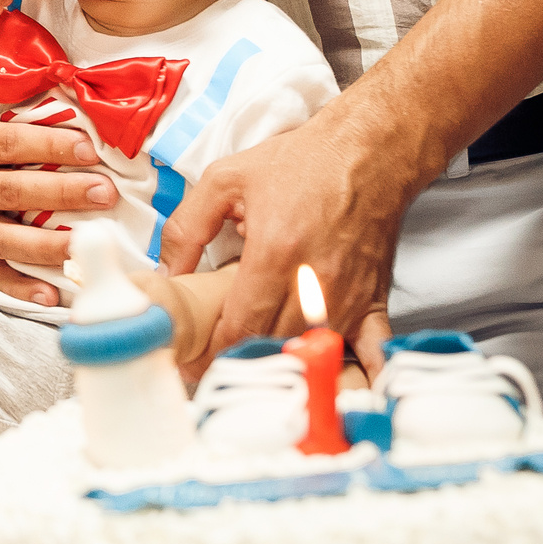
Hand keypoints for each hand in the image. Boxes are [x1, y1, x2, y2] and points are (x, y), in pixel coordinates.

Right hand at [0, 63, 113, 307]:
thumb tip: (19, 26)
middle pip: (10, 191)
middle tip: (107, 192)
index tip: (91, 148)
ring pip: (4, 238)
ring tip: (90, 242)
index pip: (4, 143)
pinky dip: (20, 288)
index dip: (48, 145)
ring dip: (50, 244)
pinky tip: (52, 295)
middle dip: (62, 192)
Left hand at [158, 114, 415, 380]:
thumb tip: (168, 271)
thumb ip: (187, 227)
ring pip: (311, 350)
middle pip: (273, 343)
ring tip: (254, 369)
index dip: (214, 350)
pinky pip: (373, 350)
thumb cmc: (301, 162)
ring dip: (284, 363)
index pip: (241, 324)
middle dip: (240, 359)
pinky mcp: (375, 299)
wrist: (369, 152)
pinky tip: (343, 391)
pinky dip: (359, 373)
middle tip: (213, 368)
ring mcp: (349, 294)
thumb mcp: (225, 179)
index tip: (193, 361)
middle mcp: (315, 281)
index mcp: (275, 252)